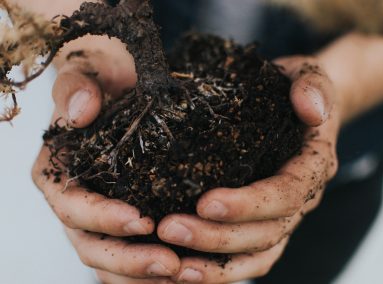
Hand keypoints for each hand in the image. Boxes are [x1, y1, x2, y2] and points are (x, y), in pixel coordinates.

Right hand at [31, 38, 180, 279]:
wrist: (118, 84)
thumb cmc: (100, 80)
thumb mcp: (85, 74)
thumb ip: (76, 89)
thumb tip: (81, 112)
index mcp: (58, 175)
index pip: (73, 207)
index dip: (102, 218)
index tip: (141, 220)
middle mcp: (76, 203)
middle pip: (93, 246)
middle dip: (129, 260)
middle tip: (170, 263)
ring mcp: (100, 217)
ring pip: (113, 263)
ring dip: (143, 275)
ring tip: (182, 274)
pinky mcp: (126, 220)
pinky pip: (134, 255)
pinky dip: (152, 271)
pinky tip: (185, 271)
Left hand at [156, 56, 339, 282]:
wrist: (295, 106)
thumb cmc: (293, 90)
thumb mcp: (306, 75)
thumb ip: (312, 86)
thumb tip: (310, 109)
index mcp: (311, 166)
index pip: (285, 194)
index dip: (248, 204)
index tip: (205, 202)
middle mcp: (300, 199)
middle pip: (266, 233)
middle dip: (218, 237)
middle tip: (170, 229)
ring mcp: (282, 216)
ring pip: (256, 255)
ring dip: (215, 265)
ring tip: (172, 266)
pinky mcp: (263, 223)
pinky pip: (247, 258)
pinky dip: (219, 270)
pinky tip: (185, 270)